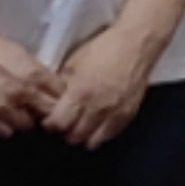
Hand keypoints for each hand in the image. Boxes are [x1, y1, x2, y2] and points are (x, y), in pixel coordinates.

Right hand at [0, 20, 60, 138]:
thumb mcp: (23, 56)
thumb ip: (39, 74)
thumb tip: (53, 90)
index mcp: (35, 74)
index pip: (61, 97)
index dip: (59, 99)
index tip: (54, 100)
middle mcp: (23, 93)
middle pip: (48, 115)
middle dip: (45, 112)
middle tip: (38, 109)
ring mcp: (5, 107)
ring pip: (27, 126)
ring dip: (25, 120)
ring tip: (17, 111)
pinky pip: (5, 132)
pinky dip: (6, 126)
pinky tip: (2, 115)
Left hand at [40, 20, 163, 149]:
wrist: (134, 44)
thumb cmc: (105, 48)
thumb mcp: (73, 63)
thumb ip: (62, 84)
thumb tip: (54, 99)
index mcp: (79, 93)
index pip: (59, 123)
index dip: (51, 125)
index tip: (50, 122)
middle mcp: (96, 108)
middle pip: (74, 136)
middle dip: (66, 132)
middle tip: (64, 125)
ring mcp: (114, 114)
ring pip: (93, 141)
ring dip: (83, 137)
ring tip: (80, 128)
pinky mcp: (127, 115)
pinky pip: (110, 136)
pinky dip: (100, 135)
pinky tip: (96, 127)